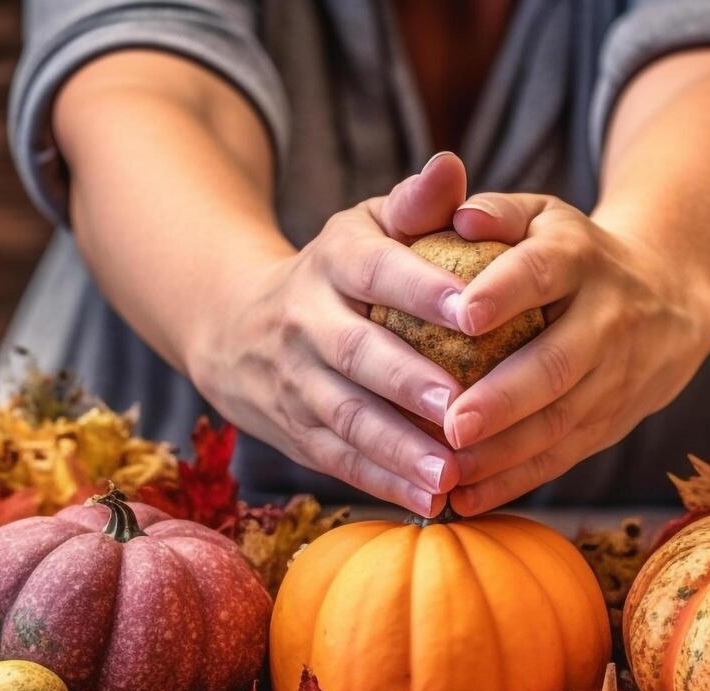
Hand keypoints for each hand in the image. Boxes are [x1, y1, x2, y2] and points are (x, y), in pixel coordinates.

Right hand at [185, 155, 475, 515]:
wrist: (235, 325)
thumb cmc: (341, 269)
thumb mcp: (368, 225)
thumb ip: (417, 203)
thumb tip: (452, 167)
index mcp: (335, 260)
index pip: (380, 271)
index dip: (423, 290)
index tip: (475, 311)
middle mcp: (307, 320)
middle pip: (357, 354)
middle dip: (407, 383)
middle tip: (461, 408)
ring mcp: (296, 380)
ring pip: (346, 417)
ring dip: (397, 450)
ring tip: (448, 475)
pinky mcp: (296, 430)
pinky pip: (340, 460)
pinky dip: (382, 483)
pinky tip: (428, 503)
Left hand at [441, 195, 709, 513]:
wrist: (670, 300)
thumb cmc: (573, 253)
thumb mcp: (544, 217)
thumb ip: (498, 211)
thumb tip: (459, 214)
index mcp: (579, 258)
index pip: (541, 273)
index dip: (504, 292)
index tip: (461, 315)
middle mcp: (606, 319)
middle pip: (555, 363)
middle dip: (504, 399)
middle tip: (452, 424)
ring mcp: (613, 378)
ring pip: (559, 422)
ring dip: (503, 453)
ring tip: (449, 470)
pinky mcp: (609, 423)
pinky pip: (560, 457)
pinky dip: (513, 483)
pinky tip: (465, 500)